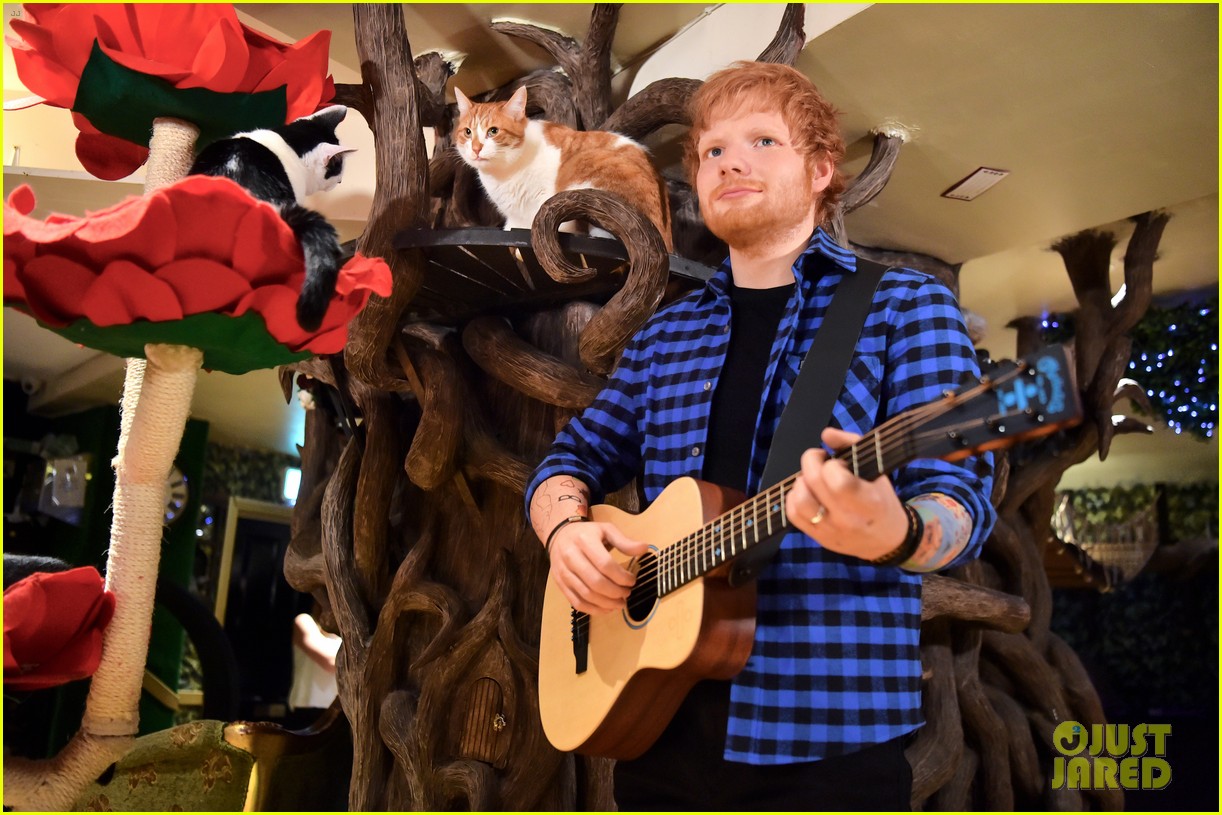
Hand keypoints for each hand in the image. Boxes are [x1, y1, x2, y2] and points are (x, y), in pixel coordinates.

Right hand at [548, 519, 649, 614]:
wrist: (558, 536)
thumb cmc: (586, 533)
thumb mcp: (606, 530)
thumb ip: (624, 541)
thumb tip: (644, 548)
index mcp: (585, 541)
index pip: (605, 564)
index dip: (621, 577)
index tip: (632, 581)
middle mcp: (571, 557)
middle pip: (595, 582)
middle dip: (615, 592)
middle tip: (627, 593)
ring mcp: (564, 573)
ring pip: (586, 595)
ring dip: (606, 604)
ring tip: (620, 603)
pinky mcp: (560, 584)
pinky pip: (577, 603)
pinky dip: (593, 610)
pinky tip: (606, 609)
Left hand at [785, 427, 907, 560]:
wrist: (886, 539)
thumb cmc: (881, 499)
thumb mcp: (877, 470)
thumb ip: (852, 444)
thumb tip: (825, 434)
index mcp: (869, 503)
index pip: (839, 481)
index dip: (833, 465)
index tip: (839, 463)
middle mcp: (848, 519)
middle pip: (814, 483)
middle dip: (811, 460)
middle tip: (820, 459)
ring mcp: (830, 531)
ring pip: (799, 500)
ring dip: (801, 481)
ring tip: (812, 478)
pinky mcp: (817, 537)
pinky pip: (792, 515)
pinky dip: (793, 497)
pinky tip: (807, 492)